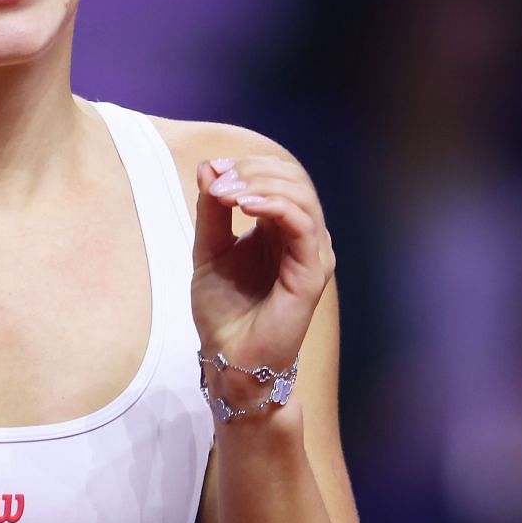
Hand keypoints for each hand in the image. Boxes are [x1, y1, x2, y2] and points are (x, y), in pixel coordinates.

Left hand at [191, 153, 335, 385]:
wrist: (227, 357)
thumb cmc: (222, 310)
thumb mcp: (209, 249)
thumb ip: (211, 209)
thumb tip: (209, 165)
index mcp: (281, 229)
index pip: (280, 177)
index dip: (248, 165)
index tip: (213, 170)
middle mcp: (303, 238)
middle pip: (294, 180)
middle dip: (253, 171)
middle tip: (218, 183)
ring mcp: (312, 255)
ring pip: (302, 197)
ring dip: (261, 185)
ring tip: (227, 194)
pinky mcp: (312, 274)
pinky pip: (304, 226)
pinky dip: (275, 206)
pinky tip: (245, 207)